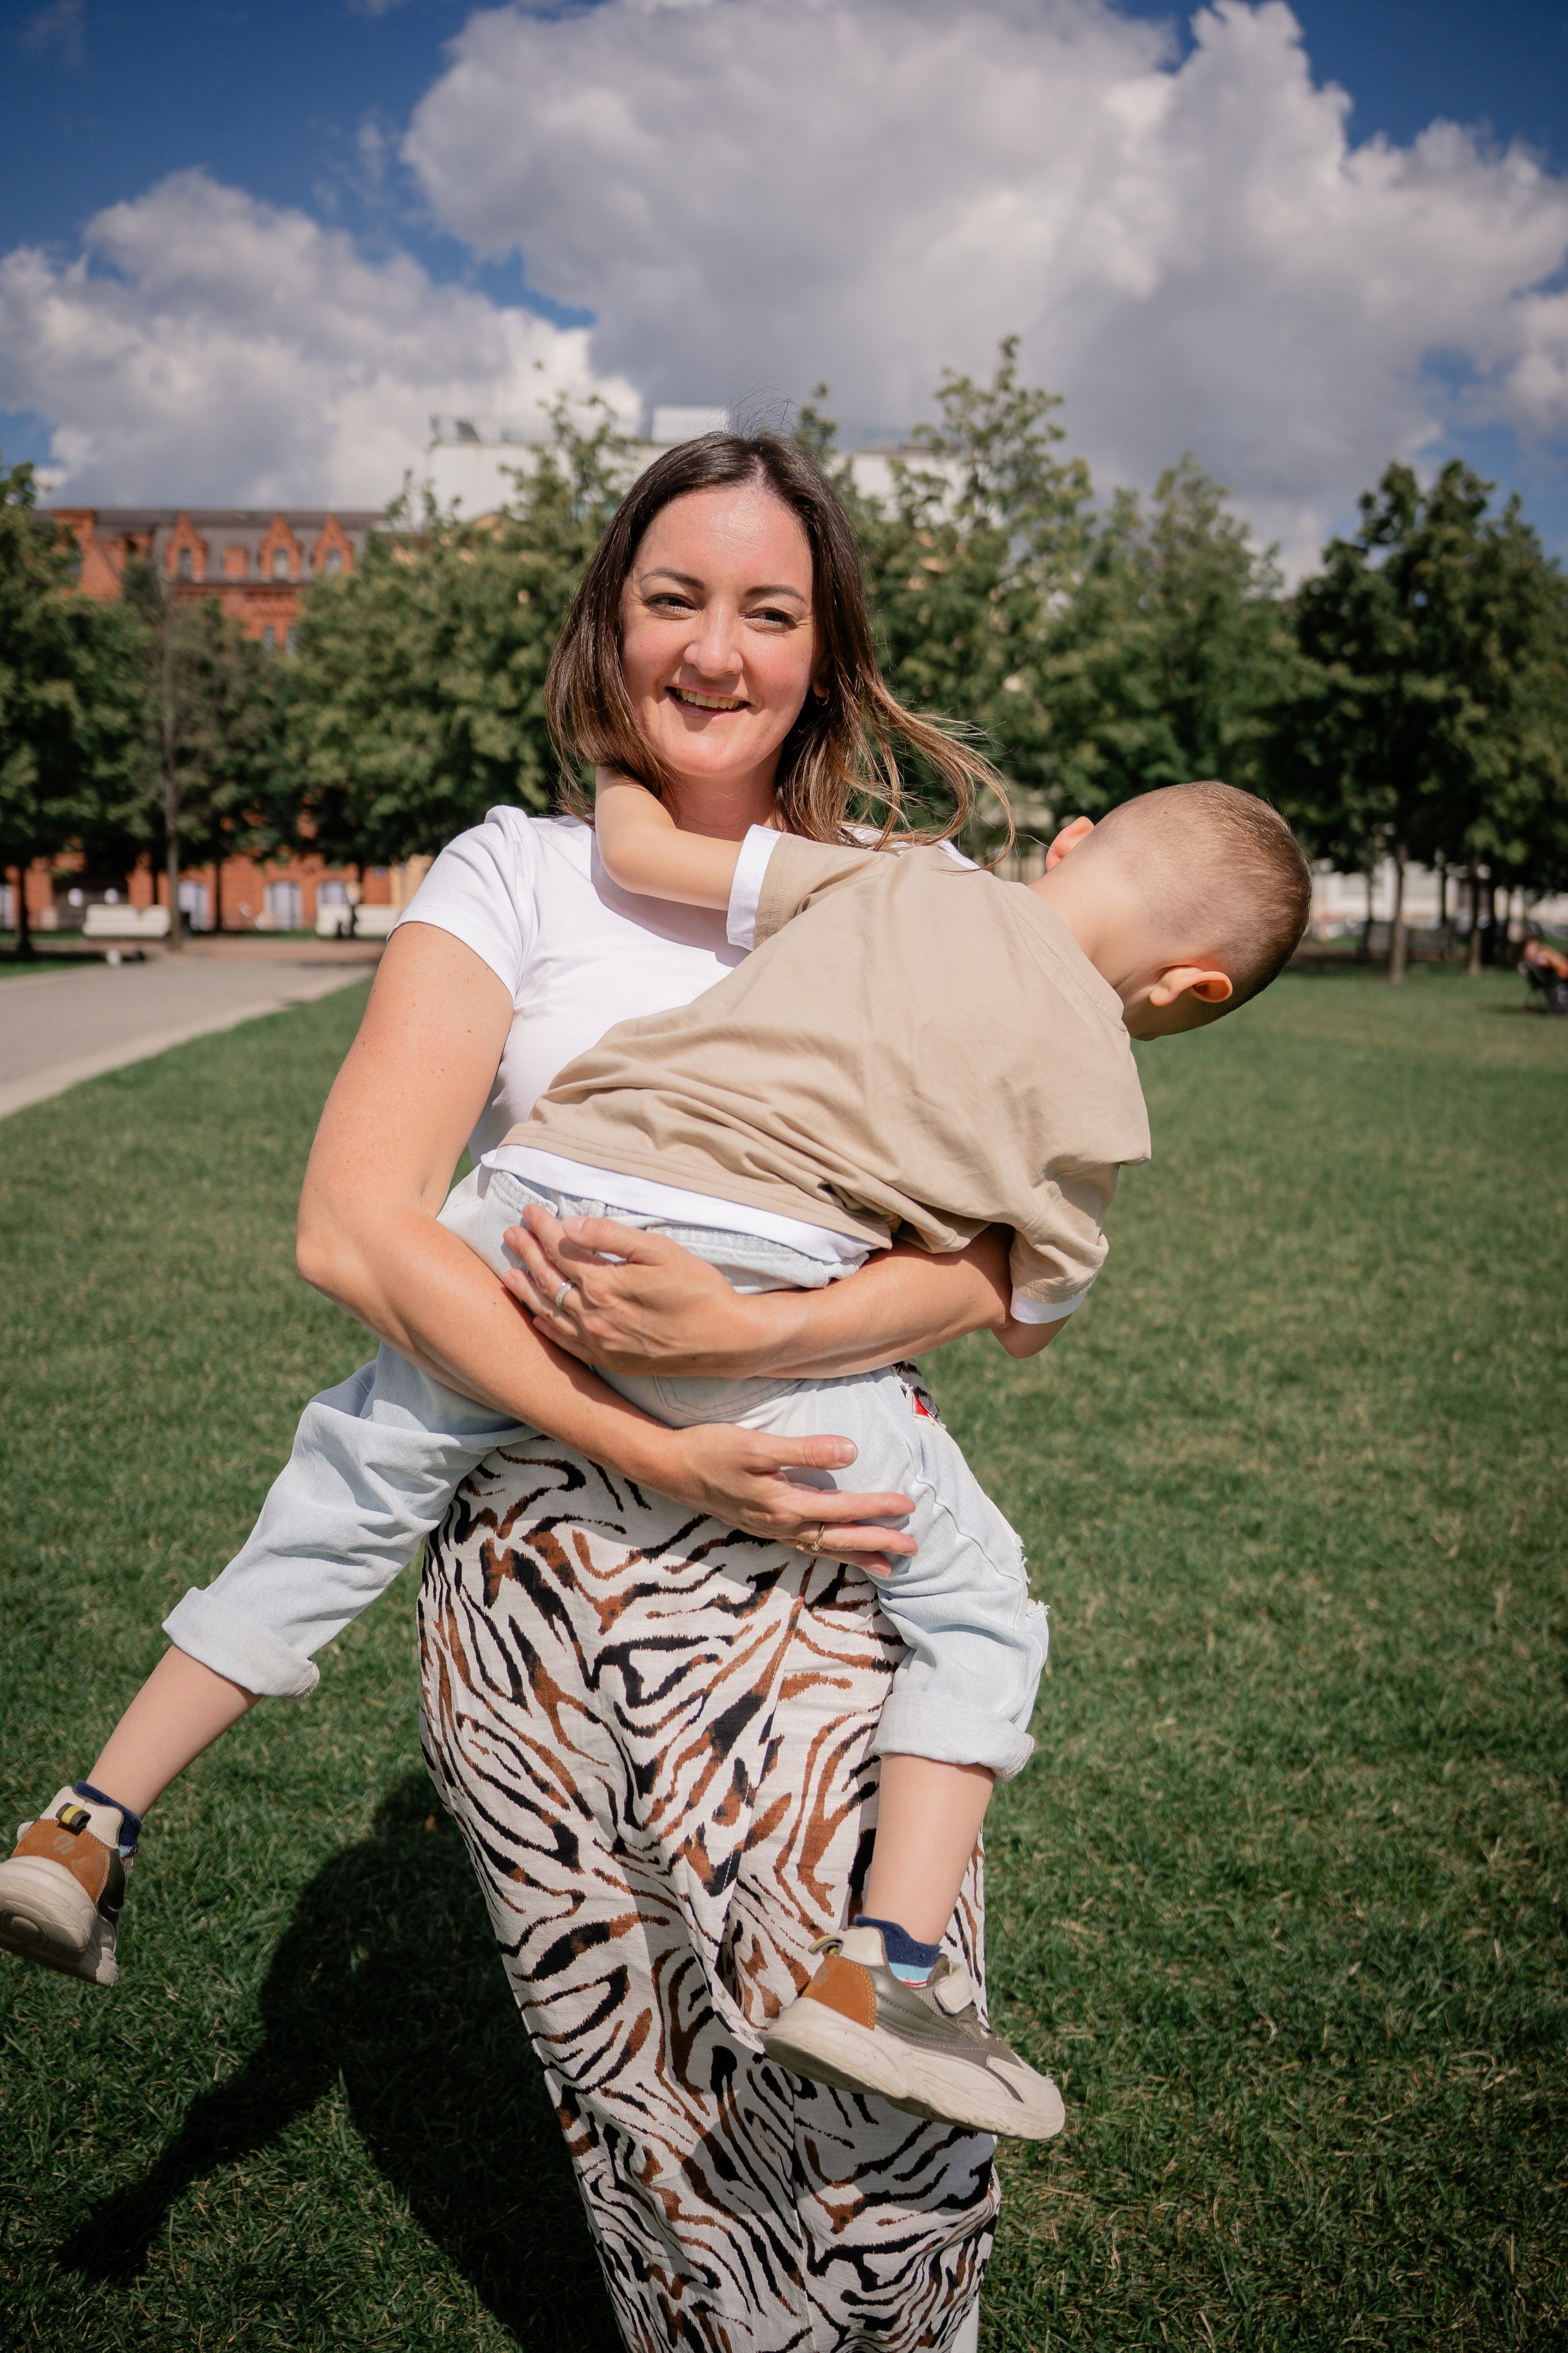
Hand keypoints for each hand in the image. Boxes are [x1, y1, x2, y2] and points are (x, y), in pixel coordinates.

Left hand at [502, 1203, 772, 1375]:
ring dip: (528, 1288)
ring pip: (550, 1312)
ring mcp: (599, 1342)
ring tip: (510, 1269)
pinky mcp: (609, 1360)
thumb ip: (613, 1237)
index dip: (543, 1227)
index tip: (530, 1210)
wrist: (725, 1340)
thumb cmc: (698, 1289)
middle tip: (512, 1233)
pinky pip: (566, 1342)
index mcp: (603, 1285)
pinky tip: (537, 1315)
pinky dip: (546, 1326)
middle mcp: (593, 1317)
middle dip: (528, 1252)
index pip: (560, 1250)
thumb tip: (571, 1226)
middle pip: (549, 1279)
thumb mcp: (660, 1251)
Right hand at [655, 1421, 915, 1576]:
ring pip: (823, 1547)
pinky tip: (836, 1549)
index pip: (842, 1509)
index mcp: (784, 1505)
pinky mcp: (760, 1524)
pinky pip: (806, 1545)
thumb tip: (850, 1452)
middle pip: (838, 1538)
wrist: (668, 1468)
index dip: (877, 1507)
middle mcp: (780, 1524)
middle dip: (877, 1542)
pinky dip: (829, 1550)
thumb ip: (804, 1451)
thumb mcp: (757, 1446)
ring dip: (857, 1554)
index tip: (908, 1506)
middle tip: (914, 1548)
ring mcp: (769, 1528)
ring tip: (887, 1564)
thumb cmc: (711, 1450)